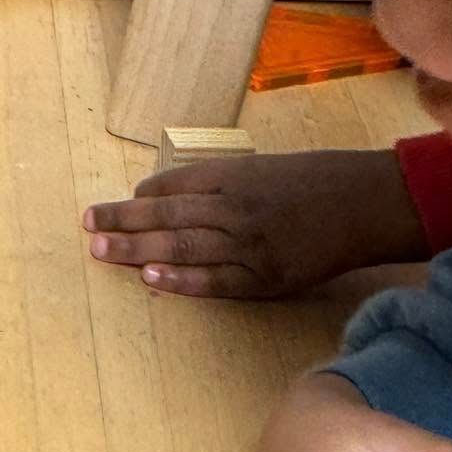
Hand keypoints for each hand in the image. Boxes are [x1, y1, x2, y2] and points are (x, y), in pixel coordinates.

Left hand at [83, 148, 427, 299]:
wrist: (362, 204)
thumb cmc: (311, 183)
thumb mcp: (261, 170)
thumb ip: (216, 184)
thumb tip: (163, 198)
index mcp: (232, 176)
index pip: (171, 188)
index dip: (137, 199)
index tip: (110, 208)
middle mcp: (235, 207)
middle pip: (167, 216)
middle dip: (123, 221)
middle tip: (88, 226)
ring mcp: (249, 245)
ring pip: (183, 247)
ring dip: (138, 250)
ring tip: (103, 251)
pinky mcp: (264, 278)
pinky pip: (214, 281)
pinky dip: (181, 280)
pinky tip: (150, 279)